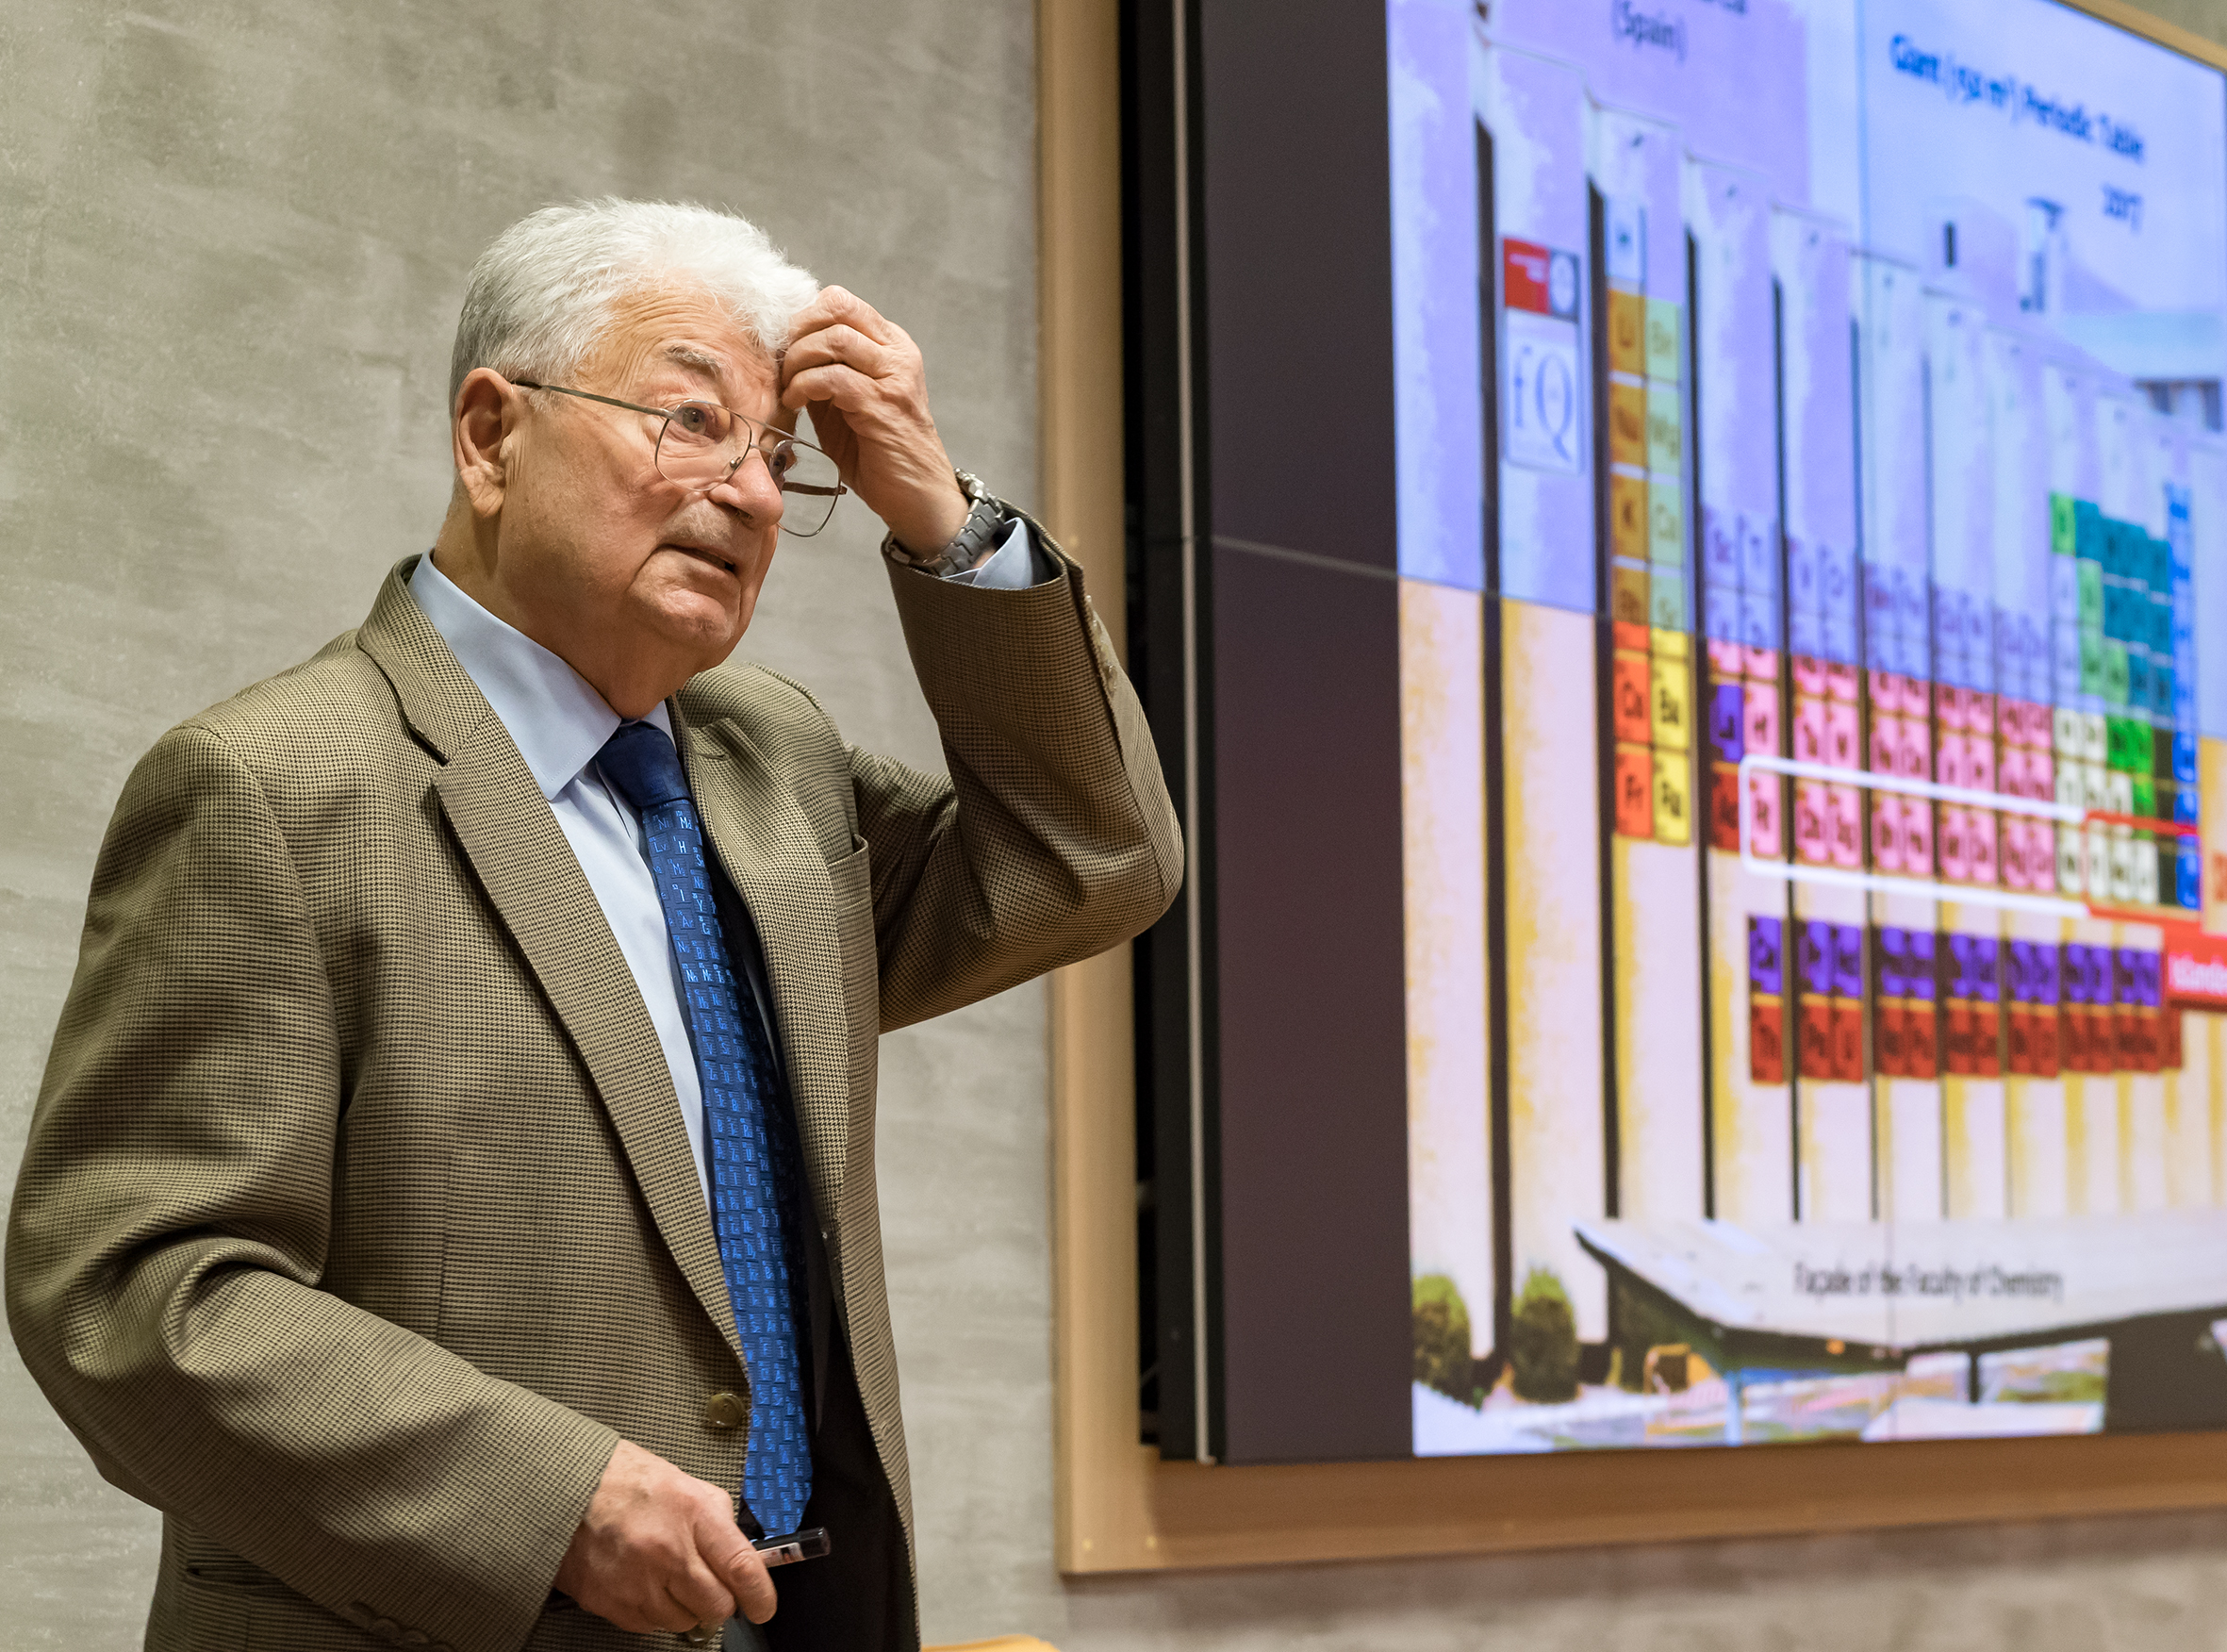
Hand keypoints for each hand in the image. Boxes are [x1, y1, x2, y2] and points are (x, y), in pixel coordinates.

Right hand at [553, 1440, 775, 1634]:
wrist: (565, 1490)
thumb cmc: (623, 1480)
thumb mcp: (683, 1482)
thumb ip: (716, 1518)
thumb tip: (740, 1552)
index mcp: (691, 1514)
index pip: (741, 1567)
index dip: (759, 1595)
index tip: (763, 1606)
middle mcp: (667, 1551)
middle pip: (716, 1605)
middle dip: (719, 1601)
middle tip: (708, 1586)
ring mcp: (637, 1582)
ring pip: (683, 1621)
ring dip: (683, 1607)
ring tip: (665, 1576)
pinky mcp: (610, 1603)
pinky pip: (648, 1626)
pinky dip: (652, 1612)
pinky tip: (641, 1583)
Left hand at [780, 286, 969, 557]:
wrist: (918, 497)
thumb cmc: (880, 453)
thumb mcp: (847, 402)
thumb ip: (825, 372)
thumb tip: (783, 351)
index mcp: (892, 345)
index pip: (841, 302)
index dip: (804, 318)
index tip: (785, 347)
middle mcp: (898, 353)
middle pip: (837, 308)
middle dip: (797, 333)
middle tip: (782, 365)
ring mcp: (894, 377)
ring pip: (834, 339)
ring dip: (798, 360)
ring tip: (789, 387)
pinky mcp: (883, 405)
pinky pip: (833, 377)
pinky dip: (804, 386)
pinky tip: (795, 403)